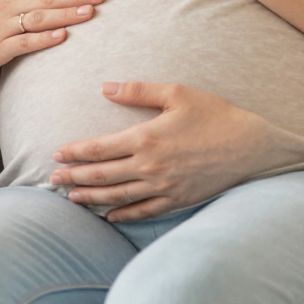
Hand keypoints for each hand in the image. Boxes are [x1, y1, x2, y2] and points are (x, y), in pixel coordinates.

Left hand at [49, 82, 292, 221]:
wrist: (251, 147)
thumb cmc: (215, 115)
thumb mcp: (177, 93)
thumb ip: (138, 91)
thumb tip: (105, 88)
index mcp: (147, 137)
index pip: (101, 148)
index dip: (76, 153)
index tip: (57, 154)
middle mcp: (151, 166)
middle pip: (103, 176)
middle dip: (75, 178)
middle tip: (52, 180)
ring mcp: (164, 187)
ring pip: (118, 197)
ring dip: (91, 198)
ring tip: (71, 198)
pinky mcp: (177, 200)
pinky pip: (144, 211)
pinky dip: (123, 214)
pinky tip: (108, 216)